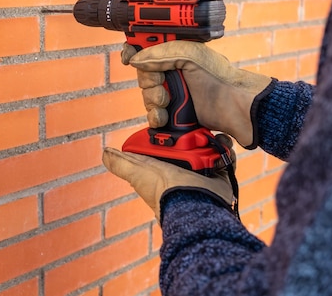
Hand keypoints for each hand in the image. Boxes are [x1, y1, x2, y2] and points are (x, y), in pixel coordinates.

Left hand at [102, 134, 236, 221]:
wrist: (197, 206)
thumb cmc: (165, 191)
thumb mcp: (138, 174)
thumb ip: (122, 164)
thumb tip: (105, 152)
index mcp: (162, 169)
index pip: (165, 145)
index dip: (168, 134)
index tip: (172, 123)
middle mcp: (181, 170)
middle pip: (189, 143)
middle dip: (193, 134)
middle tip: (195, 131)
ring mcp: (201, 173)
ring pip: (207, 147)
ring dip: (211, 140)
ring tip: (212, 138)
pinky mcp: (219, 175)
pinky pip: (224, 157)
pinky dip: (226, 150)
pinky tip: (223, 145)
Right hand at [122, 41, 274, 148]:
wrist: (239, 109)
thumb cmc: (223, 78)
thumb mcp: (191, 56)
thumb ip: (161, 54)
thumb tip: (136, 58)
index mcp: (176, 52)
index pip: (146, 47)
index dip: (134, 51)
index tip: (129, 58)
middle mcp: (173, 71)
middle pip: (143, 74)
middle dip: (149, 82)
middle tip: (162, 86)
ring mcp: (174, 93)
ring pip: (147, 96)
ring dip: (152, 102)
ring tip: (166, 105)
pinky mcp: (175, 114)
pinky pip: (154, 115)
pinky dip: (155, 117)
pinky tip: (163, 118)